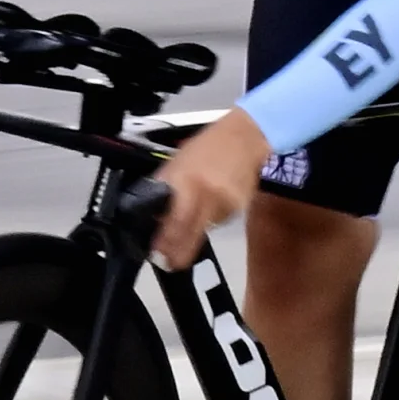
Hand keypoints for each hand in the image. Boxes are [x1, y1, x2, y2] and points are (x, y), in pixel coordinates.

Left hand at [146, 109, 271, 270]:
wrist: (247, 138)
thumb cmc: (208, 147)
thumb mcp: (176, 164)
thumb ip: (163, 189)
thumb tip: (151, 215)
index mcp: (188, 184)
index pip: (174, 224)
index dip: (164, 244)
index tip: (158, 255)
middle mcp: (209, 197)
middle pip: (191, 237)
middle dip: (178, 254)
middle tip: (170, 261)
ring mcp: (227, 205)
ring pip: (205, 229)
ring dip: (196, 228)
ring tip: (196, 208)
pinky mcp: (239, 209)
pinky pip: (219, 221)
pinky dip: (212, 216)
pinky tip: (213, 200)